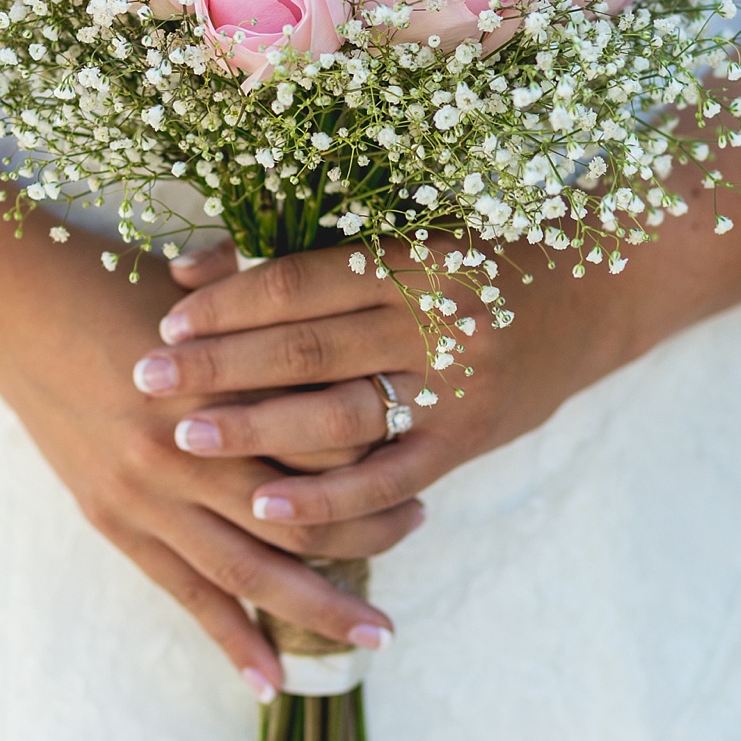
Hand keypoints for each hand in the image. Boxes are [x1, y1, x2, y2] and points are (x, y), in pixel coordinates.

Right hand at [0, 241, 422, 694]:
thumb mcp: (209, 289)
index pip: (328, 443)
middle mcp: (190, 450)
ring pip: (252, 572)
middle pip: (303, 518)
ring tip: (375, 632)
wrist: (19, 304)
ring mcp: (149, 495)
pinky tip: (268, 679)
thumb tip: (351, 328)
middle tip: (423, 527)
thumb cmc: (120, 281)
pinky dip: (230, 639)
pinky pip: (185, 594)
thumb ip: (275, 316)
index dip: (382, 453)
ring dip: (319, 608)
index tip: (419, 448)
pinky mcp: (116, 521)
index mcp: (224, 385)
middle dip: (372, 536)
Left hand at [151, 241, 641, 529]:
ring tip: (186, 440)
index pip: (301, 281)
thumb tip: (192, 267)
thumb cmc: (478, 254)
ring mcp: (457, 386)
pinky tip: (267, 507)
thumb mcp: (402, 234)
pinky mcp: (470, 440)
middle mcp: (436, 320)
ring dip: (257, 433)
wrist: (596, 293)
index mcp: (413, 257)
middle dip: (218, 367)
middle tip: (145, 379)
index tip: (166, 317)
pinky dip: (327, 498)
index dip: (230, 301)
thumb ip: (307, 252)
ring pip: (340, 418)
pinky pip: (389, 479)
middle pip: (306, 349)